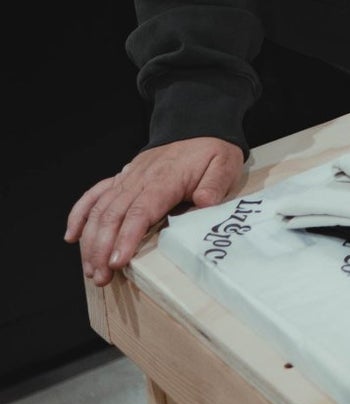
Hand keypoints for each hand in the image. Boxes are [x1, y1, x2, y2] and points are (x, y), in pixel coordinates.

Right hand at [66, 137, 244, 287]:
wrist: (197, 127)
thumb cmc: (210, 151)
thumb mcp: (224, 163)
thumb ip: (214, 185)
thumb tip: (204, 203)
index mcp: (164, 180)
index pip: (140, 212)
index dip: (126, 237)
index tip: (117, 261)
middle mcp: (139, 180)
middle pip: (113, 215)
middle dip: (102, 248)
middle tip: (100, 277)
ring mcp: (127, 178)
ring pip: (100, 209)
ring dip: (90, 240)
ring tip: (90, 269)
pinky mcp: (121, 178)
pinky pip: (94, 195)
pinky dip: (80, 214)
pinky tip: (72, 236)